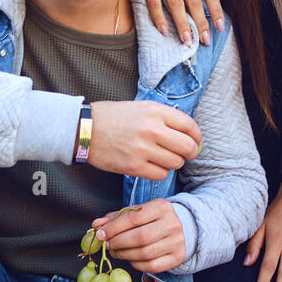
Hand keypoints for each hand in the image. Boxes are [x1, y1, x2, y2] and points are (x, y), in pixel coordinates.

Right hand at [87, 100, 201, 178]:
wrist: (84, 128)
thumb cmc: (113, 116)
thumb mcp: (141, 107)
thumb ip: (164, 117)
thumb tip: (187, 133)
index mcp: (156, 111)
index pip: (189, 126)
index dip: (196, 136)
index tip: (195, 141)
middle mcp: (152, 129)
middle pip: (187, 146)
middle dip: (190, 152)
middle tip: (185, 154)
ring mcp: (143, 148)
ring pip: (175, 163)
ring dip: (173, 163)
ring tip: (164, 159)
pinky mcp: (133, 166)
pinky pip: (160, 174)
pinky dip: (159, 172)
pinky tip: (152, 166)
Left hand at [92, 199, 185, 272]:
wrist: (185, 227)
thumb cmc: (155, 218)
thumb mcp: (139, 211)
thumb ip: (117, 217)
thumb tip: (97, 224)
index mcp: (162, 207)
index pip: (134, 218)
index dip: (114, 228)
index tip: (101, 234)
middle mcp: (172, 224)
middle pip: (140, 237)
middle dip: (119, 243)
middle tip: (108, 245)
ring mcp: (177, 242)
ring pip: (144, 253)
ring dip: (125, 255)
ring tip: (116, 251)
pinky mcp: (177, 257)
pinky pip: (151, 266)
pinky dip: (136, 264)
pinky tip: (131, 258)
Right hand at [134, 0, 228, 44]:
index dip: (216, 10)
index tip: (220, 27)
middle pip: (194, 0)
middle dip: (201, 22)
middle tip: (205, 41)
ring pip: (176, 3)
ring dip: (182, 24)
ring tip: (187, 40)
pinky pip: (154, 1)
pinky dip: (159, 17)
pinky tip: (164, 31)